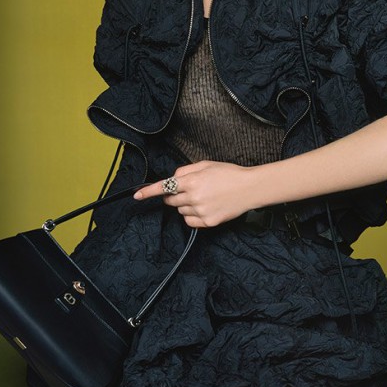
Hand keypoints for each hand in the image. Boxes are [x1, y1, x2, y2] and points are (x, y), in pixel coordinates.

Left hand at [134, 161, 254, 227]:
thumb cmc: (229, 174)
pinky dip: (191, 216)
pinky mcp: (208, 222)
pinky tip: (203, 208)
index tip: (137, 196)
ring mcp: (201, 211)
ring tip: (202, 197)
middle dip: (173, 196)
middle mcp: (194, 197)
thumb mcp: (206, 164)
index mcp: (192, 180)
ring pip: (180, 211)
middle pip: (171, 200)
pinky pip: (190, 221)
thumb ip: (186, 170)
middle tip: (186, 190)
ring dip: (184, 205)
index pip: (165, 186)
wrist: (249, 188)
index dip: (149, 192)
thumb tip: (174, 178)